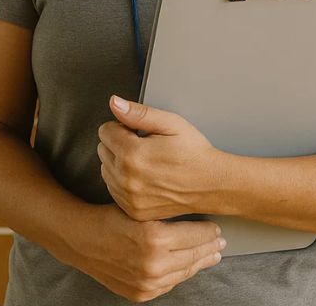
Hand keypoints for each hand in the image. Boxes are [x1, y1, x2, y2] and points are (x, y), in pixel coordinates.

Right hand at [63, 204, 224, 302]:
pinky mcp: (140, 293)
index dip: (209, 231)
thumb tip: (196, 218)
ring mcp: (147, 282)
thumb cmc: (108, 217)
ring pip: (184, 273)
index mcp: (154, 237)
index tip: (217, 228)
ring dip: (199, 263)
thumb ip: (167, 215)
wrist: (80, 239)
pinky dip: (180, 274)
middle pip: (194, 256)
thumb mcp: (140, 209)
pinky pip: (169, 284)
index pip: (196, 235)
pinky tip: (187, 266)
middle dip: (209, 248)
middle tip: (220, 242)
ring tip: (209, 256)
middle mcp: (153, 264)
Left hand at [98, 96, 222, 221]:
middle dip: (118, 144)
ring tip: (145, 162)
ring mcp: (130, 198)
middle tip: (143, 146)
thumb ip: (139, 113)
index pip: (105, 131)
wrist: (213, 185)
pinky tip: (143, 178)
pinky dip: (123, 182)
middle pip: (102, 150)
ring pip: (105, 170)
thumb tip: (115, 103)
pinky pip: (114, 190)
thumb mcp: (171, 123)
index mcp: (132, 154)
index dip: (122, 126)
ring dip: (118, 163)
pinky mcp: (134, 211)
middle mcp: (127, 178)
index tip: (138, 132)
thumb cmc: (194, 153)